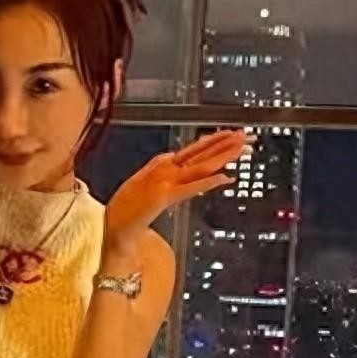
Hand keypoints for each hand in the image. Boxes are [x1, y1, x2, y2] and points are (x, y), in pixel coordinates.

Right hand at [103, 129, 248, 253]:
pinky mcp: (164, 196)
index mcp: (161, 164)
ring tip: (242, 148)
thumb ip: (160, 173)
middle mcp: (164, 168)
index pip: (193, 149)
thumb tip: (173, 163)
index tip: (231, 134)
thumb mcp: (145, 184)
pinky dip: (209, 182)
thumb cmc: (126, 208)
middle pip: (200, 152)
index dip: (214, 141)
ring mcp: (164, 180)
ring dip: (223, 156)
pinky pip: (191, 188)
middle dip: (224, 143)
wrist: (111, 223)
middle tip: (245, 135)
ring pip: (200, 165)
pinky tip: (226, 178)